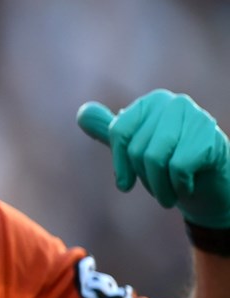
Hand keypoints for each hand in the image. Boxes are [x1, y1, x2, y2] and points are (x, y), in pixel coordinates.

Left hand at [78, 89, 229, 228]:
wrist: (214, 186)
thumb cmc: (172, 165)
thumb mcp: (136, 148)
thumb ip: (110, 130)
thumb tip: (83, 113)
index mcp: (151, 102)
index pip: (120, 132)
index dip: (120, 164)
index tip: (125, 185)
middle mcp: (173, 102)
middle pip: (137, 148)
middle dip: (145, 178)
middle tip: (158, 190)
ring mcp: (195, 116)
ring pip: (155, 158)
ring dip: (160, 187)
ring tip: (168, 195)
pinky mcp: (210, 136)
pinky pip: (178, 168)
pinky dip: (180, 186)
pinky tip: (188, 185)